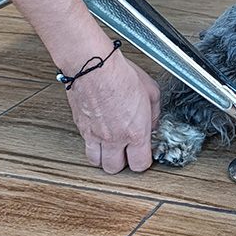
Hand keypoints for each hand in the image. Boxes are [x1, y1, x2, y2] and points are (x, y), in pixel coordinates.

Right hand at [64, 52, 159, 173]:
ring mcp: (95, 135)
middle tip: (126, 151)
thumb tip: (153, 124)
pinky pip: (85, 145)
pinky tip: (99, 133)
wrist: (94, 67)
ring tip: (111, 147)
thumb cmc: (121, 75)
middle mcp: (114, 138)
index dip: (142, 162)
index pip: (139, 165)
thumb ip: (154, 114)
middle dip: (122, 163)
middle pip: (115, 169)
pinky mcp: (81, 127)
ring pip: (97, 162)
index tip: (143, 154)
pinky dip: (92, 144)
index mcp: (136, 132)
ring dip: (104, 157)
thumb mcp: (151, 92)